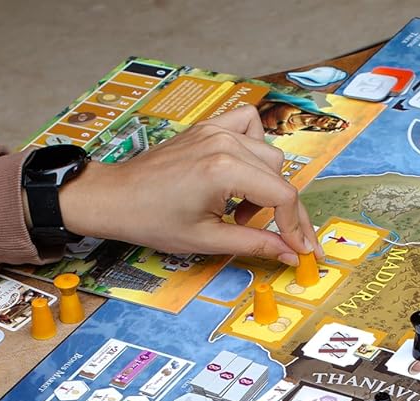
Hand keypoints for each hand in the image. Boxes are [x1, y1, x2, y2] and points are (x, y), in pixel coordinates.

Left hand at [59, 105, 316, 264]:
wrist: (115, 198)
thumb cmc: (151, 219)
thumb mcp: (207, 239)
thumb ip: (255, 243)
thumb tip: (290, 253)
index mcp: (224, 169)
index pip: (283, 196)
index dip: (297, 227)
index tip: (303, 250)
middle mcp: (224, 142)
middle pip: (280, 175)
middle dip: (280, 210)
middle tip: (262, 234)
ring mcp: (216, 130)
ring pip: (268, 154)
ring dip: (264, 185)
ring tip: (239, 209)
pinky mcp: (208, 128)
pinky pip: (248, 127)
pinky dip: (253, 149)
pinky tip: (239, 173)